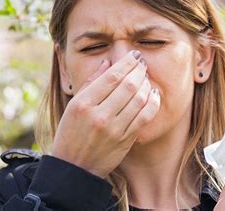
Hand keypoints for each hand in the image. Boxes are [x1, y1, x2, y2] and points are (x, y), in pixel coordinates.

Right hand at [51, 51, 160, 178]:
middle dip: (139, 71)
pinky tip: (154, 95)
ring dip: (146, 85)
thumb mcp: (73, 106)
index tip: (135, 56)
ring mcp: (113, 129)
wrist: (74, 168)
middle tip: (143, 65)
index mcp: (82, 103)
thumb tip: (107, 62)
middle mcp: (98, 115)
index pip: (111, 76)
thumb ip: (90, 82)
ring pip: (139, 99)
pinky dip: (153, 103)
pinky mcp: (125, 140)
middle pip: (127, 85)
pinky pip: (145, 116)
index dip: (127, 62)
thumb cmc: (71, 133)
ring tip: (146, 78)